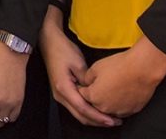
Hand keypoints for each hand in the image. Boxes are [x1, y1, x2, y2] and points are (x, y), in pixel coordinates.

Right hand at [38, 8, 118, 127]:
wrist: (49, 42)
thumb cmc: (63, 50)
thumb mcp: (79, 63)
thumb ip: (88, 81)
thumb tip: (96, 93)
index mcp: (64, 88)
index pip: (83, 109)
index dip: (99, 117)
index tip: (112, 120)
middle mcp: (60, 96)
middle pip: (80, 116)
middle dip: (98, 121)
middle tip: (115, 122)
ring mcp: (60, 95)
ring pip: (78, 114)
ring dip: (93, 118)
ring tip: (109, 118)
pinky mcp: (62, 93)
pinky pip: (76, 107)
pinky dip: (88, 112)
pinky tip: (98, 109)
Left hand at [78, 36, 165, 118]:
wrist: (143, 68)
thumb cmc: (119, 66)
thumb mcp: (95, 67)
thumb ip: (86, 78)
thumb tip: (87, 83)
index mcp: (93, 97)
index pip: (82, 95)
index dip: (84, 88)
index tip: (87, 83)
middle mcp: (105, 108)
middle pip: (95, 104)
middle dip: (95, 96)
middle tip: (101, 85)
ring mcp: (119, 111)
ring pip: (109, 109)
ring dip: (108, 102)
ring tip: (113, 88)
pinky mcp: (132, 111)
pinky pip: (122, 110)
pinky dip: (120, 104)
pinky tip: (123, 93)